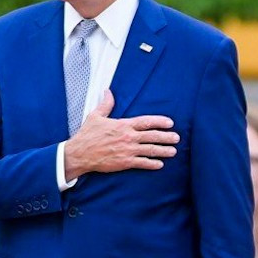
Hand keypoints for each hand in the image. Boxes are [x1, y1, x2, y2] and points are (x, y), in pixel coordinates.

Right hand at [61, 90, 177, 177]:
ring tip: (173, 151)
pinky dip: (152, 164)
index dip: (159, 121)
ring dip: (163, 151)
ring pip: (150, 150)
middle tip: (177, 138)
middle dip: (166, 136)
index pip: (146, 121)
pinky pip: (142, 163)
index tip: (170, 122)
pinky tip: (160, 165)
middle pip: (152, 136)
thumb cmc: (87, 135)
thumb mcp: (96, 116)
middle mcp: (128, 137)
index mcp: (123, 125)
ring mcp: (127, 150)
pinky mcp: (124, 162)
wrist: (80, 153)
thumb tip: (108, 92)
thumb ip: (106, 104)